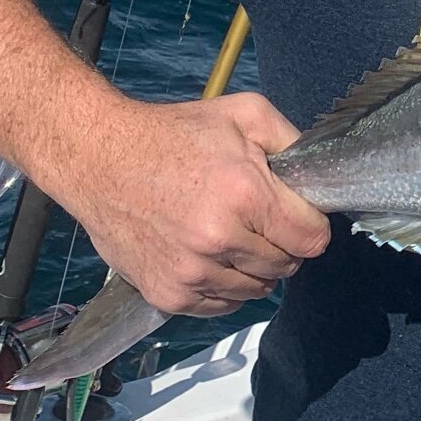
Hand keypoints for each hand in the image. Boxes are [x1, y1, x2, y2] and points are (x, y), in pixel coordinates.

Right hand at [62, 93, 331, 315]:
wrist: (99, 159)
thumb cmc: (175, 134)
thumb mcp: (244, 114)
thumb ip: (292, 141)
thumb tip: (320, 178)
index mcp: (245, 195)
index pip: (312, 239)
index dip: (311, 225)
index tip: (296, 214)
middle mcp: (219, 240)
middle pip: (287, 267)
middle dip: (283, 245)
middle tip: (258, 220)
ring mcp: (191, 273)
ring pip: (256, 290)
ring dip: (254, 268)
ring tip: (231, 235)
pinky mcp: (168, 294)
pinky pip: (222, 306)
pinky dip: (225, 287)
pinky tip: (208, 255)